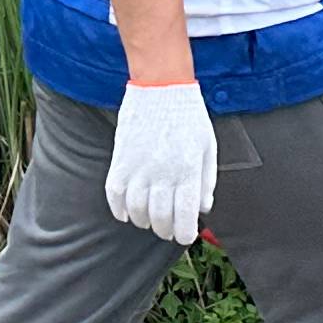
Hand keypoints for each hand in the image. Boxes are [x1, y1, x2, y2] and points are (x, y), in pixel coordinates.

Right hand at [103, 80, 218, 242]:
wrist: (161, 86)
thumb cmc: (188, 116)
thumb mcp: (208, 147)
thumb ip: (206, 180)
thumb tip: (202, 208)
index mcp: (187, 171)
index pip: (184, 217)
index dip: (184, 234)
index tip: (184, 237)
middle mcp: (162, 173)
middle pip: (160, 219)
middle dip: (166, 230)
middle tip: (168, 229)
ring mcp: (138, 168)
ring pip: (136, 211)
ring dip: (143, 222)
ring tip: (150, 220)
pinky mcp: (120, 160)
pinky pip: (115, 195)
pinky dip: (119, 209)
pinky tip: (126, 212)